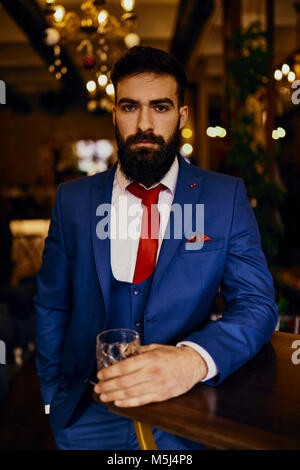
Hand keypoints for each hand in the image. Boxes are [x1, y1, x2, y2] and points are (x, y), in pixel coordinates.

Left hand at [93, 344, 207, 407]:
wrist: (192, 365)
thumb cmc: (172, 355)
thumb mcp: (155, 347)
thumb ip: (139, 351)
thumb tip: (123, 353)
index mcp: (149, 359)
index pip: (124, 367)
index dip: (110, 372)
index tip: (100, 375)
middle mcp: (151, 373)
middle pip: (124, 382)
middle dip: (108, 386)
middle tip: (98, 388)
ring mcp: (156, 385)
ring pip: (130, 393)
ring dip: (114, 395)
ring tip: (104, 396)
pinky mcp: (161, 395)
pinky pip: (142, 400)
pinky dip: (128, 402)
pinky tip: (118, 402)